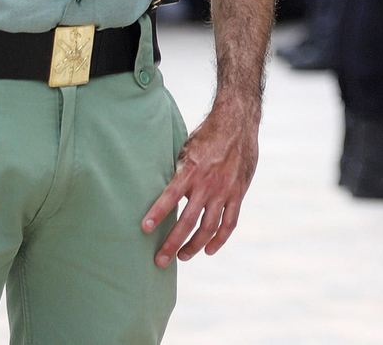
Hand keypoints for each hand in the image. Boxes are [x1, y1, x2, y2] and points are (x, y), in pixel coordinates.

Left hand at [143, 99, 259, 266]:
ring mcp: (225, 190)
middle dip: (172, 244)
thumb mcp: (186, 148)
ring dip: (194, 246)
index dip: (157, 214)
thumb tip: (158, 189)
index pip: (170, 197)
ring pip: (208, 228)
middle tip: (160, 261)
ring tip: (182, 257)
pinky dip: (219, 239)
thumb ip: (178, 171)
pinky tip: (208, 250)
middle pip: (187, 222)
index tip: (144, 229)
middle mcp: (207, 184)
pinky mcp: (238, 193)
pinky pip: (229, 222)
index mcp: (191, 170)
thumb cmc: (206, 135)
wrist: (237, 123)